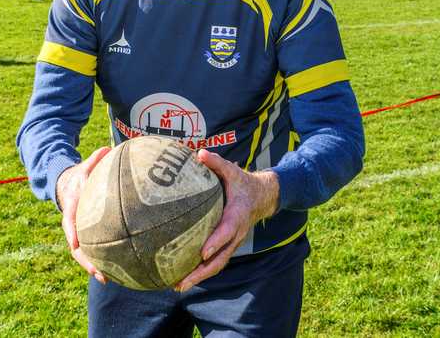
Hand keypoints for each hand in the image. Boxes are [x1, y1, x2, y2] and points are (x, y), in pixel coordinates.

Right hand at [56, 146, 111, 283]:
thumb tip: (108, 149)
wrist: (65, 185)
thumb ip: (95, 159)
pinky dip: (103, 260)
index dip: (73, 232)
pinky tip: (118, 271)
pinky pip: (94, 249)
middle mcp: (73, 224)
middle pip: (76, 247)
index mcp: (71, 207)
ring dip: (94, 267)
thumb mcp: (84, 166)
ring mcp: (78, 232)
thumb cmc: (78, 176)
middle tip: (98, 273)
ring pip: (84, 253)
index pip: (69, 221)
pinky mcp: (87, 236)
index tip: (76, 243)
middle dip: (86, 261)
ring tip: (108, 279)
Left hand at [174, 149, 279, 291]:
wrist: (262, 197)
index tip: (202, 252)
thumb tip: (199, 153)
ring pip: (217, 264)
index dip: (216, 242)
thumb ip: (216, 163)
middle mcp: (236, 233)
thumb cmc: (242, 183)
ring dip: (199, 277)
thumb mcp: (232, 170)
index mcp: (236, 215)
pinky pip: (215, 262)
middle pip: (220, 257)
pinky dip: (201, 272)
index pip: (227, 231)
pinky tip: (182, 278)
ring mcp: (233, 243)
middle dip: (202, 271)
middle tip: (182, 282)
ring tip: (178, 286)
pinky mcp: (228, 246)